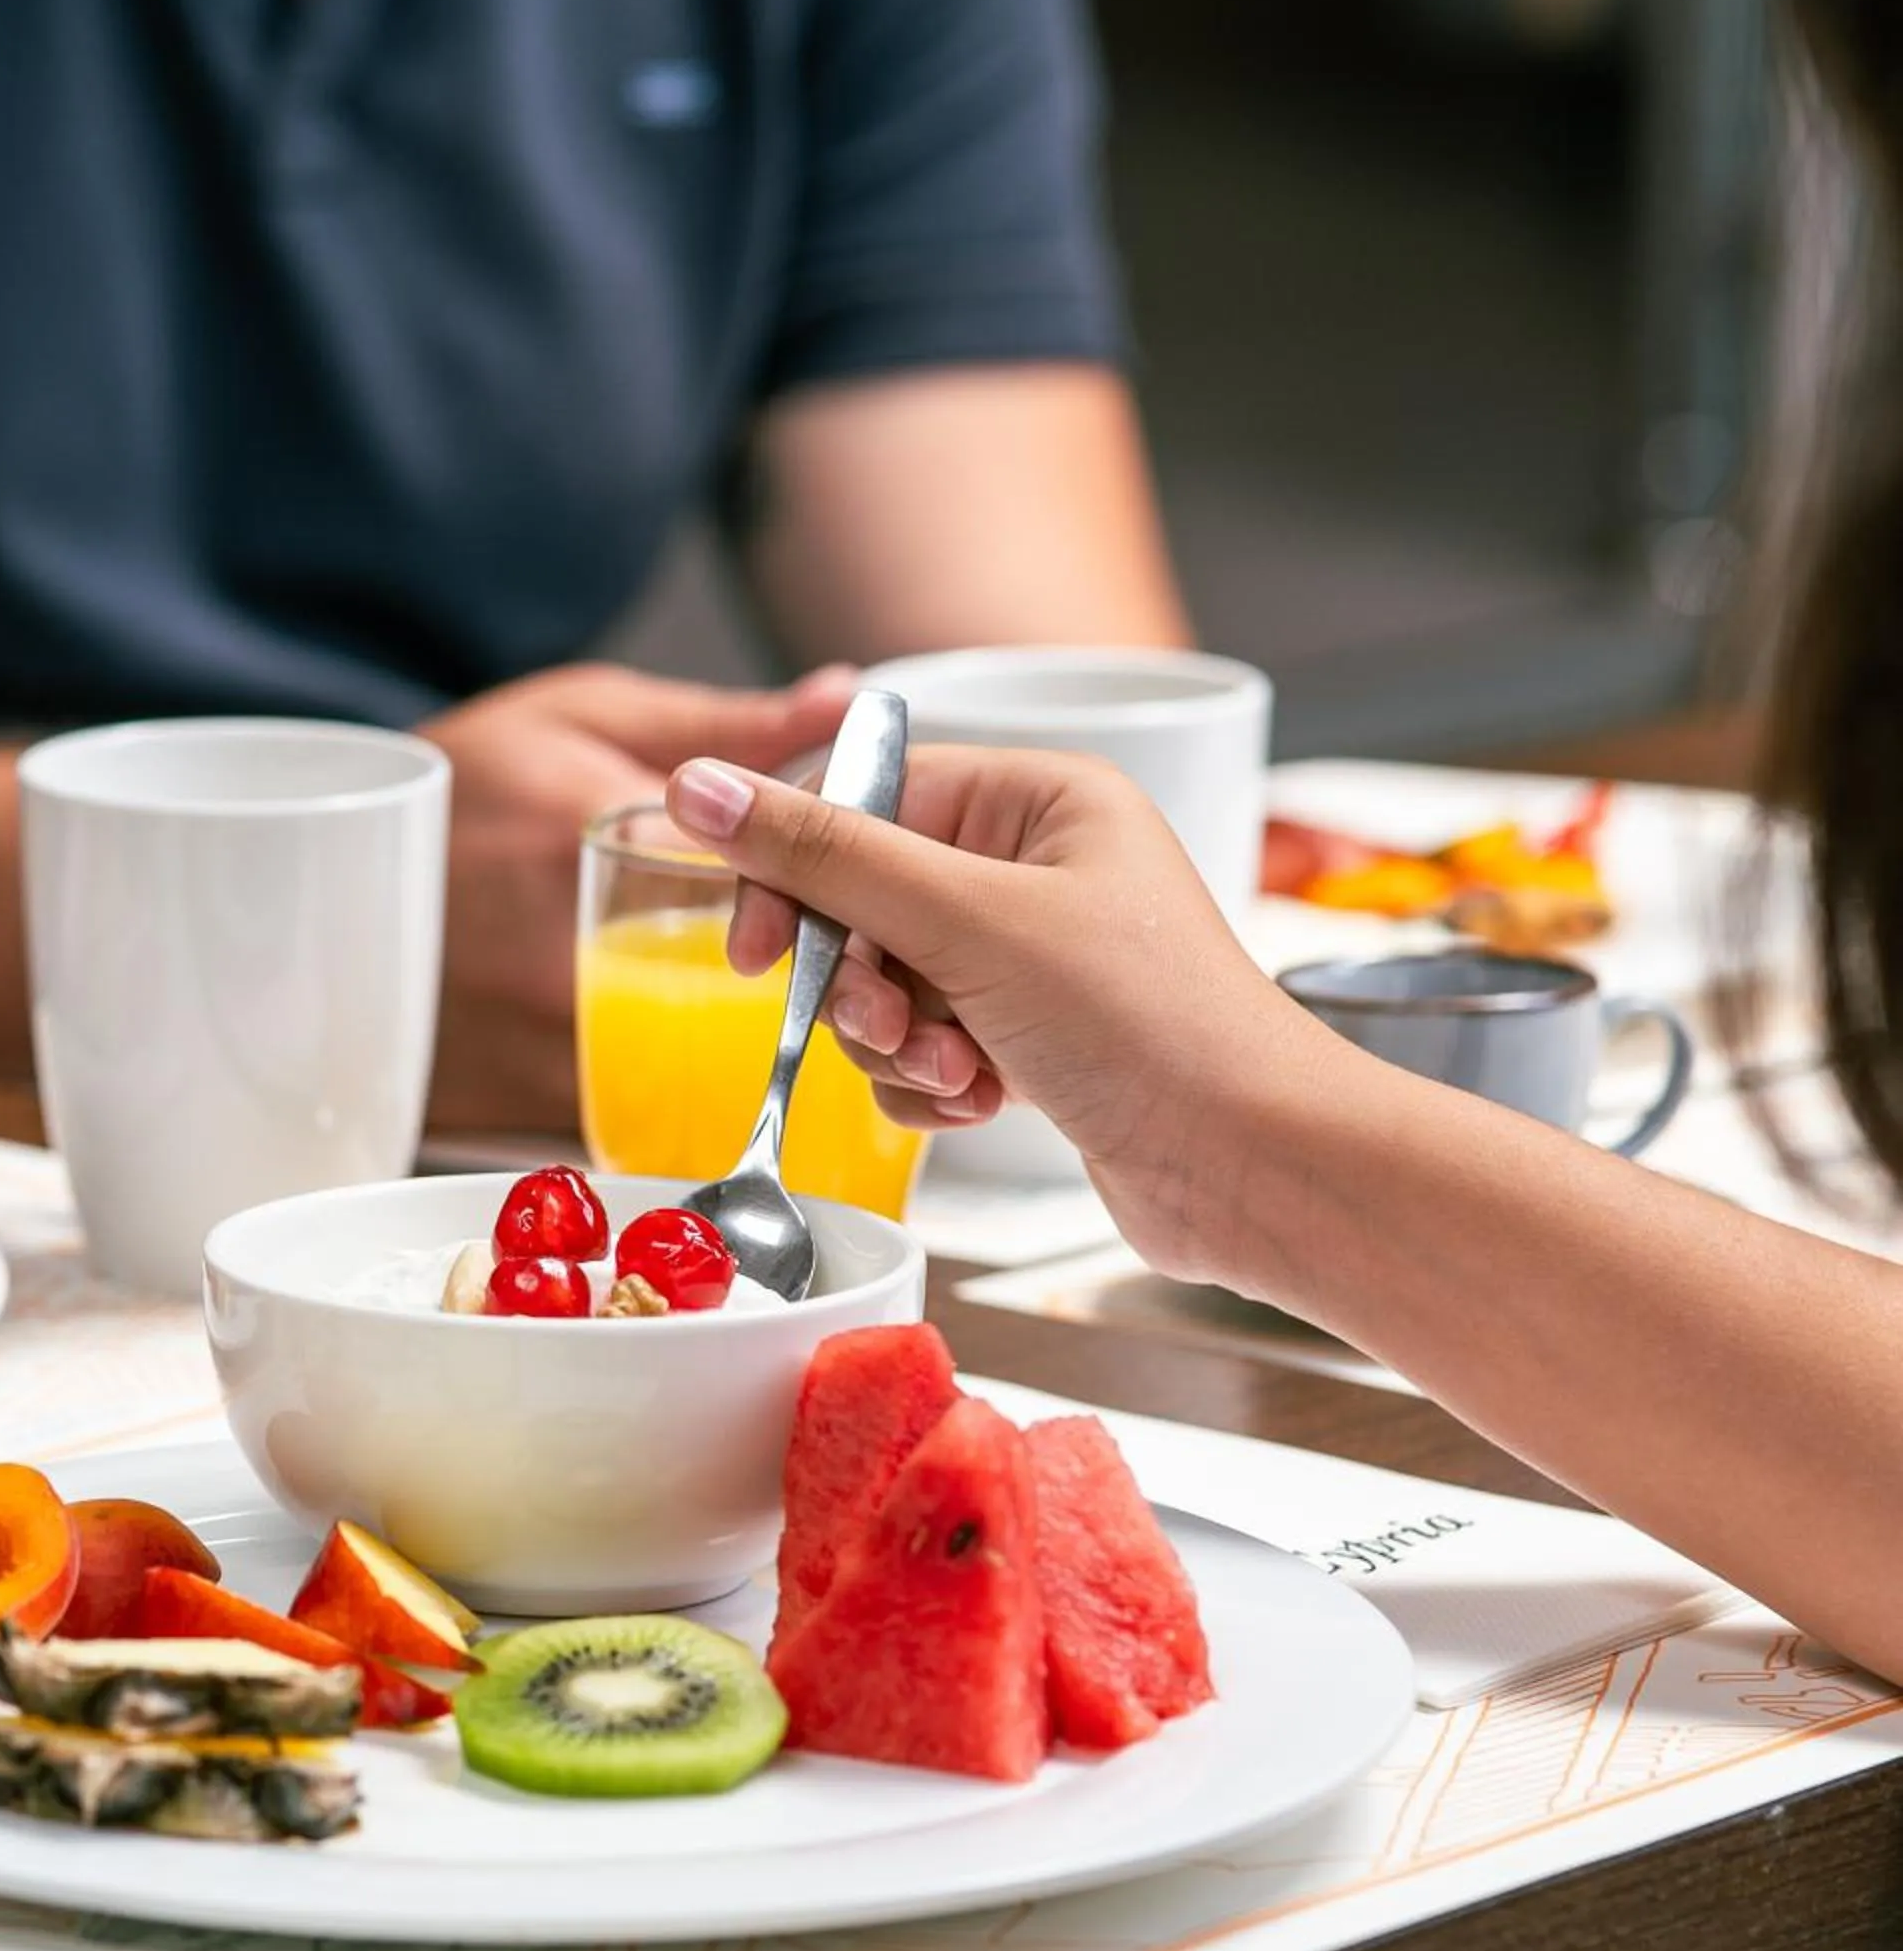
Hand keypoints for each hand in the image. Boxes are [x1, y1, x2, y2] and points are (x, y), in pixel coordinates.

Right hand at [417, 661, 857, 1131]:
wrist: (314, 870)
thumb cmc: (463, 778)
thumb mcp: (584, 715)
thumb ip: (721, 719)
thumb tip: (846, 695)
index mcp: (596, 837)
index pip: (758, 890)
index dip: (816, 910)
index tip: (834, 908)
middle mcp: (561, 949)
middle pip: (733, 1004)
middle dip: (784, 1003)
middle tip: (809, 978)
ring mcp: (530, 1037)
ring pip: (681, 1079)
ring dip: (729, 1064)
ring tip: (735, 1021)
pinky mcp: (502, 1105)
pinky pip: (614, 1121)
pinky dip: (655, 1102)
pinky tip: (658, 1061)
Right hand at [664, 745, 1347, 1282]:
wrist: (1254, 1165)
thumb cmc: (1148, 1024)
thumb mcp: (966, 922)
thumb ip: (823, 855)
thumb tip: (696, 785)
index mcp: (1039, 798)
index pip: (864, 796)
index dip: (795, 870)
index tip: (760, 952)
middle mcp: (1038, 866)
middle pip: (864, 901)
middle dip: (861, 980)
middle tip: (888, 1022)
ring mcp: (1035, 957)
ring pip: (886, 986)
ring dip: (897, 1043)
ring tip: (956, 1071)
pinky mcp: (1033, 1040)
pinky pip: (923, 1048)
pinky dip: (932, 1085)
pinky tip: (983, 1103)